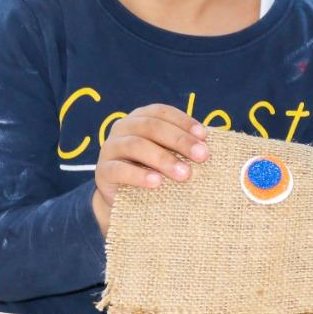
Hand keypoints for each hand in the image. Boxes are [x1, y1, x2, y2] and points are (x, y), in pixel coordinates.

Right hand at [91, 104, 207, 235]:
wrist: (123, 201)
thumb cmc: (152, 172)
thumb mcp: (168, 156)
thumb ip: (183, 147)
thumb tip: (210, 145)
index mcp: (140, 118)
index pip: (162, 112)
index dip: (183, 121)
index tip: (204, 136)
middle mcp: (123, 127)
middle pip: (151, 126)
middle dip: (180, 140)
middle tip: (202, 156)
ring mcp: (110, 148)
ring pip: (136, 145)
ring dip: (163, 158)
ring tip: (184, 174)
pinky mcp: (102, 171)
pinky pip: (120, 169)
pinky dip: (139, 175)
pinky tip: (157, 182)